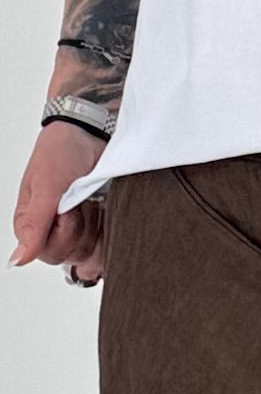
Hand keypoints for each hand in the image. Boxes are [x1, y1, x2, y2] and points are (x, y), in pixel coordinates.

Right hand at [10, 121, 107, 281]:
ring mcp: (79, 233)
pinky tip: (105, 211)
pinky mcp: (99, 232)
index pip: (49, 254)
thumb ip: (34, 225)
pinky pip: (108, 251)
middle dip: (80, 228)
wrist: (92, 134)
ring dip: (96, 225)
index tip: (66, 208)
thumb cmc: (63, 152)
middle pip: (71, 256)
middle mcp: (53, 232)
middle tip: (80, 201)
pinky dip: (110, 233)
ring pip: (91, 255)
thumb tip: (18, 259)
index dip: (63, 234)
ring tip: (92, 200)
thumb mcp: (46, 186)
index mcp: (32, 224)